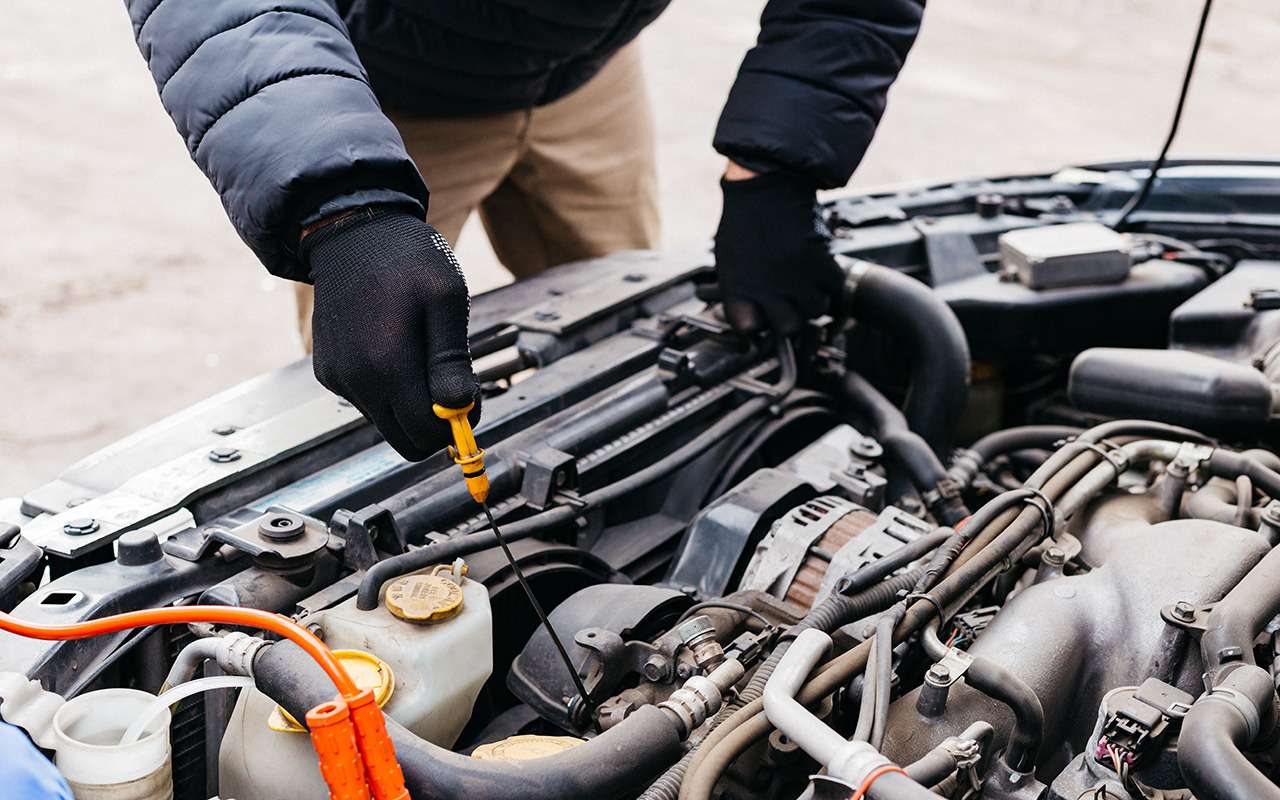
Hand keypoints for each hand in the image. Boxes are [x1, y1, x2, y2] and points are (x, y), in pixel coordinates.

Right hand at [302, 208, 478, 459]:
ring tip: (421, 354)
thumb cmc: (406, 260)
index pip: (426, 434)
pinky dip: (388, 390)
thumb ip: (452, 361)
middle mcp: (356, 381)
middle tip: (452, 383)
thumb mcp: (445, 299)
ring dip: (412, 405)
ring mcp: (339, 379)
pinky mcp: (329, 373)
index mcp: (387, 366)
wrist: (350, 233)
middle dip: (435, 423)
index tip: (470, 395)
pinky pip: (368, 403)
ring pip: (388, 424)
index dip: (457, 425)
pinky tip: (394, 349)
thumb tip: (460, 410)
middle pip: (406, 441)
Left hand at [713, 166, 843, 333]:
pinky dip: (830, 283)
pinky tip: (820, 273)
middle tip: (790, 306)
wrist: (767, 185)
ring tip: (807, 288)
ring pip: (815, 310)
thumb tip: (750, 308)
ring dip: (813, 302)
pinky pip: (833, 287)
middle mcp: (767, 287)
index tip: (757, 317)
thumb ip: (737, 287)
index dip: (754, 323)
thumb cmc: (744, 219)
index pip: (747, 326)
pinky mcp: (819, 262)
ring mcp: (795, 277)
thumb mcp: (729, 257)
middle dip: (791, 319)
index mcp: (738, 287)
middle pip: (789, 327)